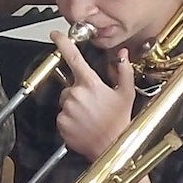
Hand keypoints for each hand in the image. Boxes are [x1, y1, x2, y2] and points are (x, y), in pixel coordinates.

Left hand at [53, 31, 135, 160]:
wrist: (111, 147)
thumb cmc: (120, 122)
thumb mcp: (127, 93)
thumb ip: (123, 70)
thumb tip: (122, 55)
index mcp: (90, 83)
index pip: (73, 57)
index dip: (63, 43)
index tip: (55, 35)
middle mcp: (76, 94)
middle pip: (69, 86)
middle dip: (79, 92)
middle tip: (94, 104)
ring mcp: (67, 109)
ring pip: (66, 102)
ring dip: (75, 107)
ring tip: (90, 116)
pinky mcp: (61, 123)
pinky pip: (62, 117)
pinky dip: (70, 120)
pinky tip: (84, 124)